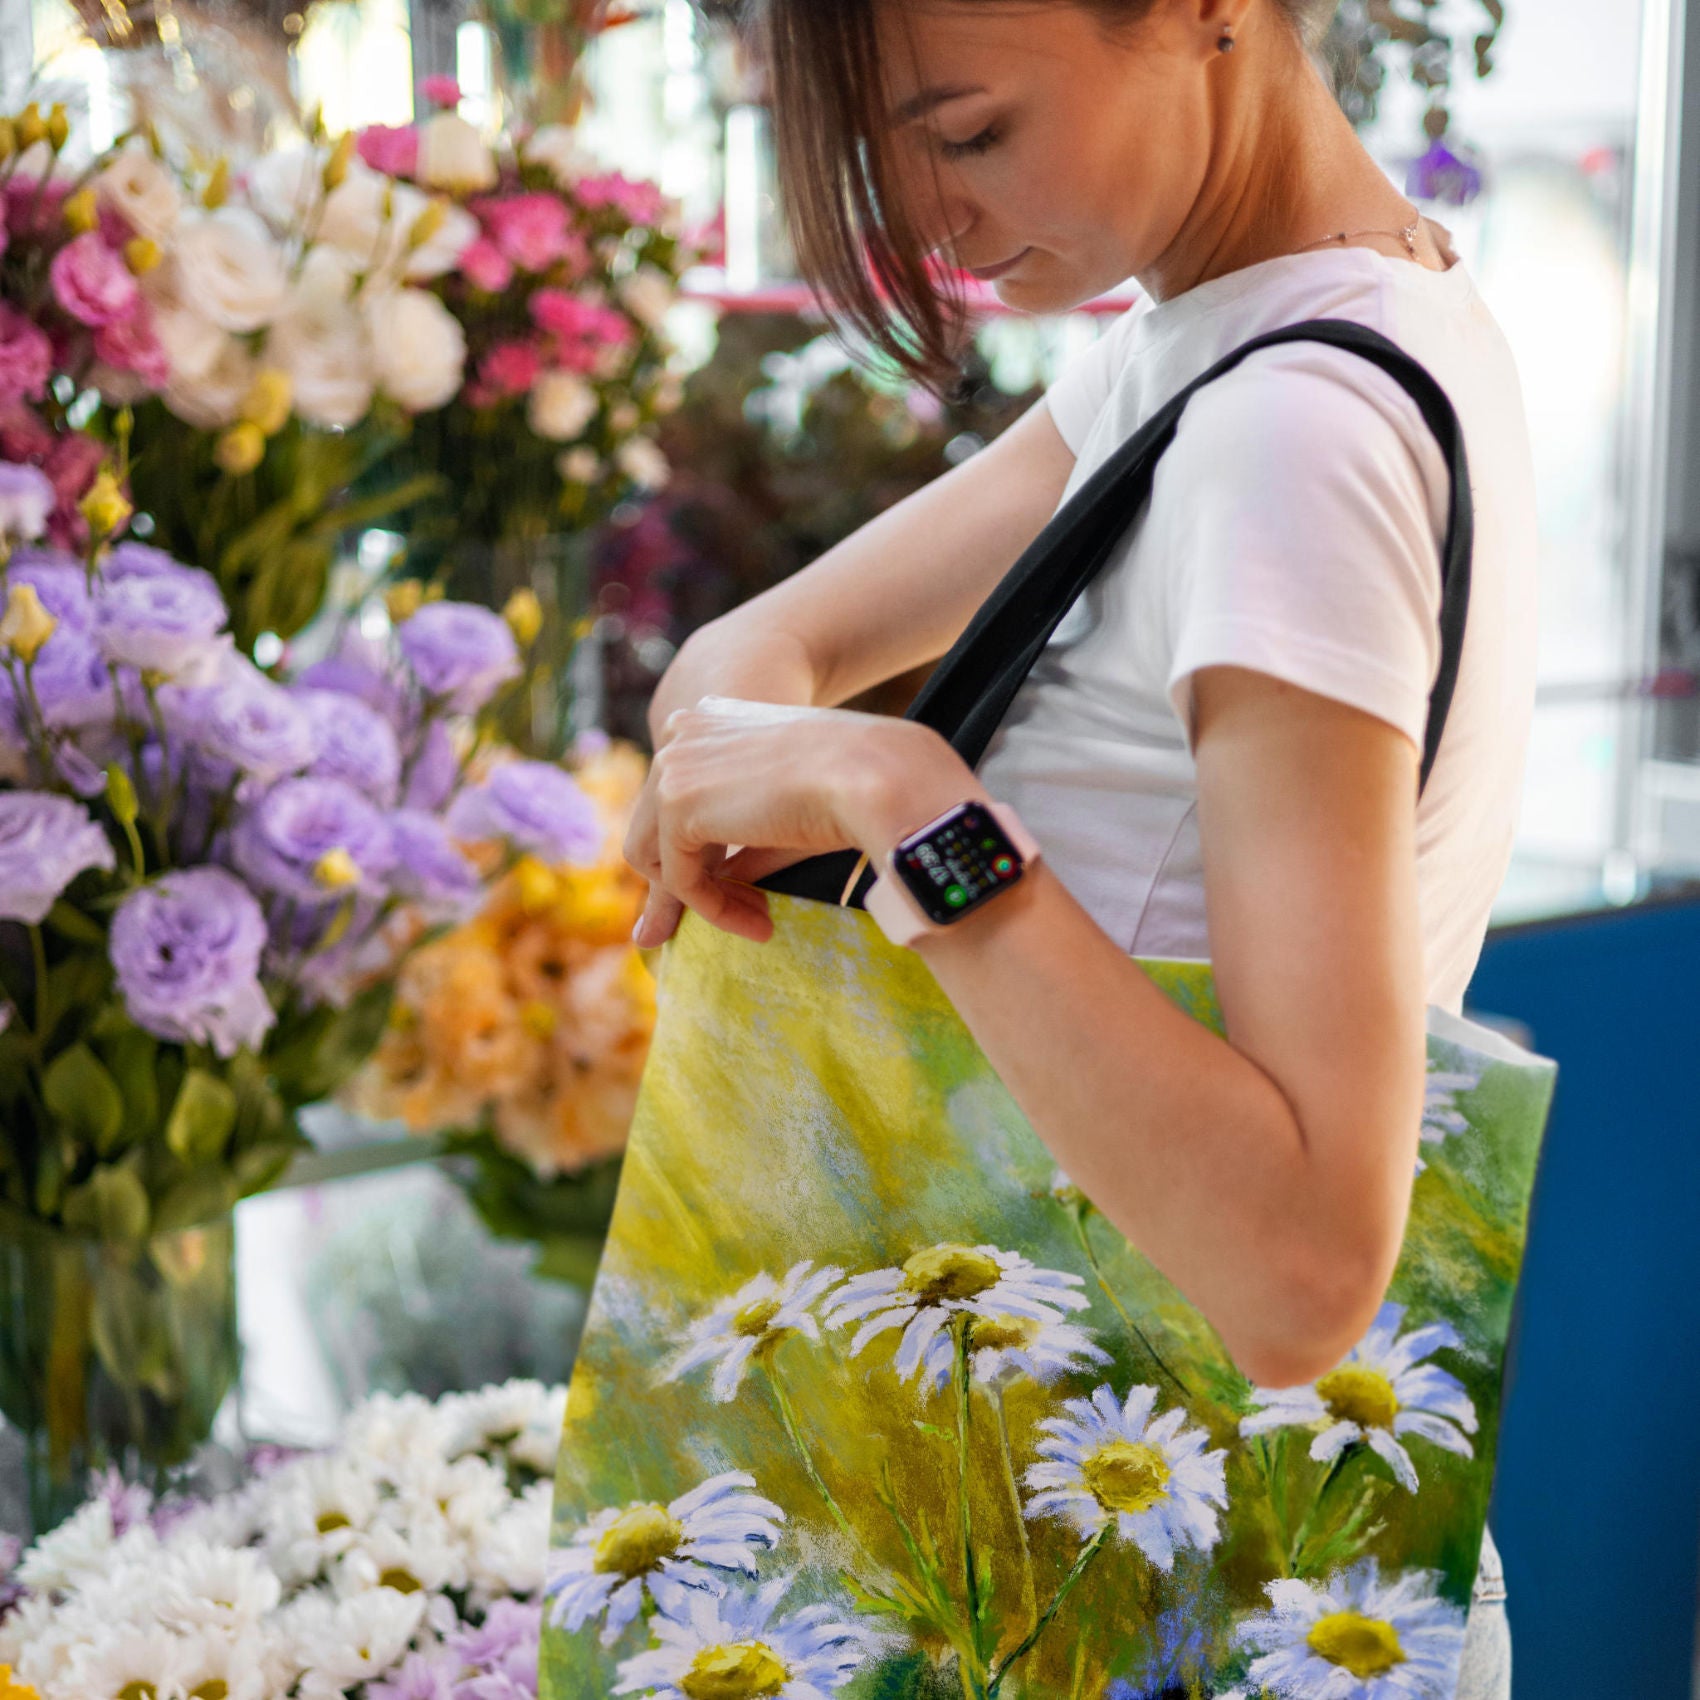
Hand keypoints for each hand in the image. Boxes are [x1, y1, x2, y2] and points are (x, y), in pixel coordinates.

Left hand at [625, 696, 972, 946]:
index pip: (682, 797)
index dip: (705, 851)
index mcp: (711, 720)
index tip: (747, 891)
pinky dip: (715, 910)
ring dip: (705, 901)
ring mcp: (672, 765)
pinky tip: (760, 922)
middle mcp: (681, 734)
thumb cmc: (854, 784)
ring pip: (656, 857)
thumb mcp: (784, 814)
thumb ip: (742, 846)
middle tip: (748, 916)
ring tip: (760, 921)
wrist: (873, 772)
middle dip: (692, 882)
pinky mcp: (675, 805)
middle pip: (656, 827)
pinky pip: (679, 881)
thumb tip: (719, 890)